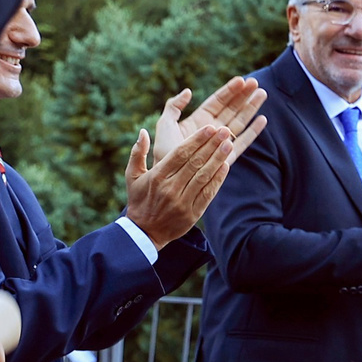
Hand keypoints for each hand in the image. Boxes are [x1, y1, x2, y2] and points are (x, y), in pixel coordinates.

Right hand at [123, 123, 235, 245]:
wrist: (144, 232)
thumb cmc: (139, 200)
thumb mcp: (132, 176)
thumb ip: (137, 153)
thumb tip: (144, 131)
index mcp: (157, 176)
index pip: (180, 154)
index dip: (196, 140)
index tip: (209, 128)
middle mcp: (170, 188)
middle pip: (195, 162)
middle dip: (211, 145)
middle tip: (224, 131)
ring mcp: (182, 201)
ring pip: (204, 176)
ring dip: (218, 159)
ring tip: (228, 144)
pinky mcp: (193, 213)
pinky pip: (208, 193)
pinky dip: (218, 179)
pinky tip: (226, 166)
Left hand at [150, 76, 266, 166]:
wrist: (171, 178)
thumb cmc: (165, 152)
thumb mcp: (165, 125)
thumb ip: (173, 107)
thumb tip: (189, 91)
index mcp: (199, 121)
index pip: (217, 102)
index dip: (229, 91)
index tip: (241, 80)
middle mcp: (213, 130)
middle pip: (232, 108)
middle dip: (243, 95)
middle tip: (255, 82)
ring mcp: (222, 142)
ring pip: (240, 121)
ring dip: (251, 107)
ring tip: (262, 93)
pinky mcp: (228, 155)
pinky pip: (244, 141)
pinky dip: (253, 131)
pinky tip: (262, 120)